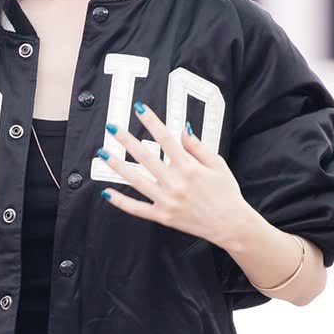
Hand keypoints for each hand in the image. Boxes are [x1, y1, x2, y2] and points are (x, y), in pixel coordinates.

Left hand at [96, 101, 247, 247]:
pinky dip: (121, 201)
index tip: (139, 109)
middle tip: (111, 127)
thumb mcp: (218, 165)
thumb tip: (183, 130)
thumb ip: (198, 147)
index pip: (165, 138)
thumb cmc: (227, 193)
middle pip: (145, 156)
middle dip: (126, 139)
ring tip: (102, 153)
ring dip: (117, 166)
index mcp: (189, 167)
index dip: (151, 121)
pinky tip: (107, 192)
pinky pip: (137, 208)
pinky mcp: (163, 216)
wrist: (231, 225)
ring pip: (136, 180)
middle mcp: (175, 182)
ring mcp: (167, 200)